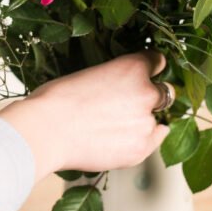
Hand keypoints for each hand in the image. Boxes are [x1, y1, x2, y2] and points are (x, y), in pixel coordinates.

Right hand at [0, 52, 171, 181]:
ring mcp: (145, 122)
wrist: (46, 131)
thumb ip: (113, 81)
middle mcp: (146, 93)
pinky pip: (155, 140)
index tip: (145, 75)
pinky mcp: (141, 148)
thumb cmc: (56, 100)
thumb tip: (119, 91)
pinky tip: (127, 138)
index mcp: (133, 67)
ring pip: (155, 120)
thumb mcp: (88, 75)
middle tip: (130, 104)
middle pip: (165, 93)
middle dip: (151, 97)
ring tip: (115, 127)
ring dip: (142, 121)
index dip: (150, 69)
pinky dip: (145, 139)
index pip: (157, 62)